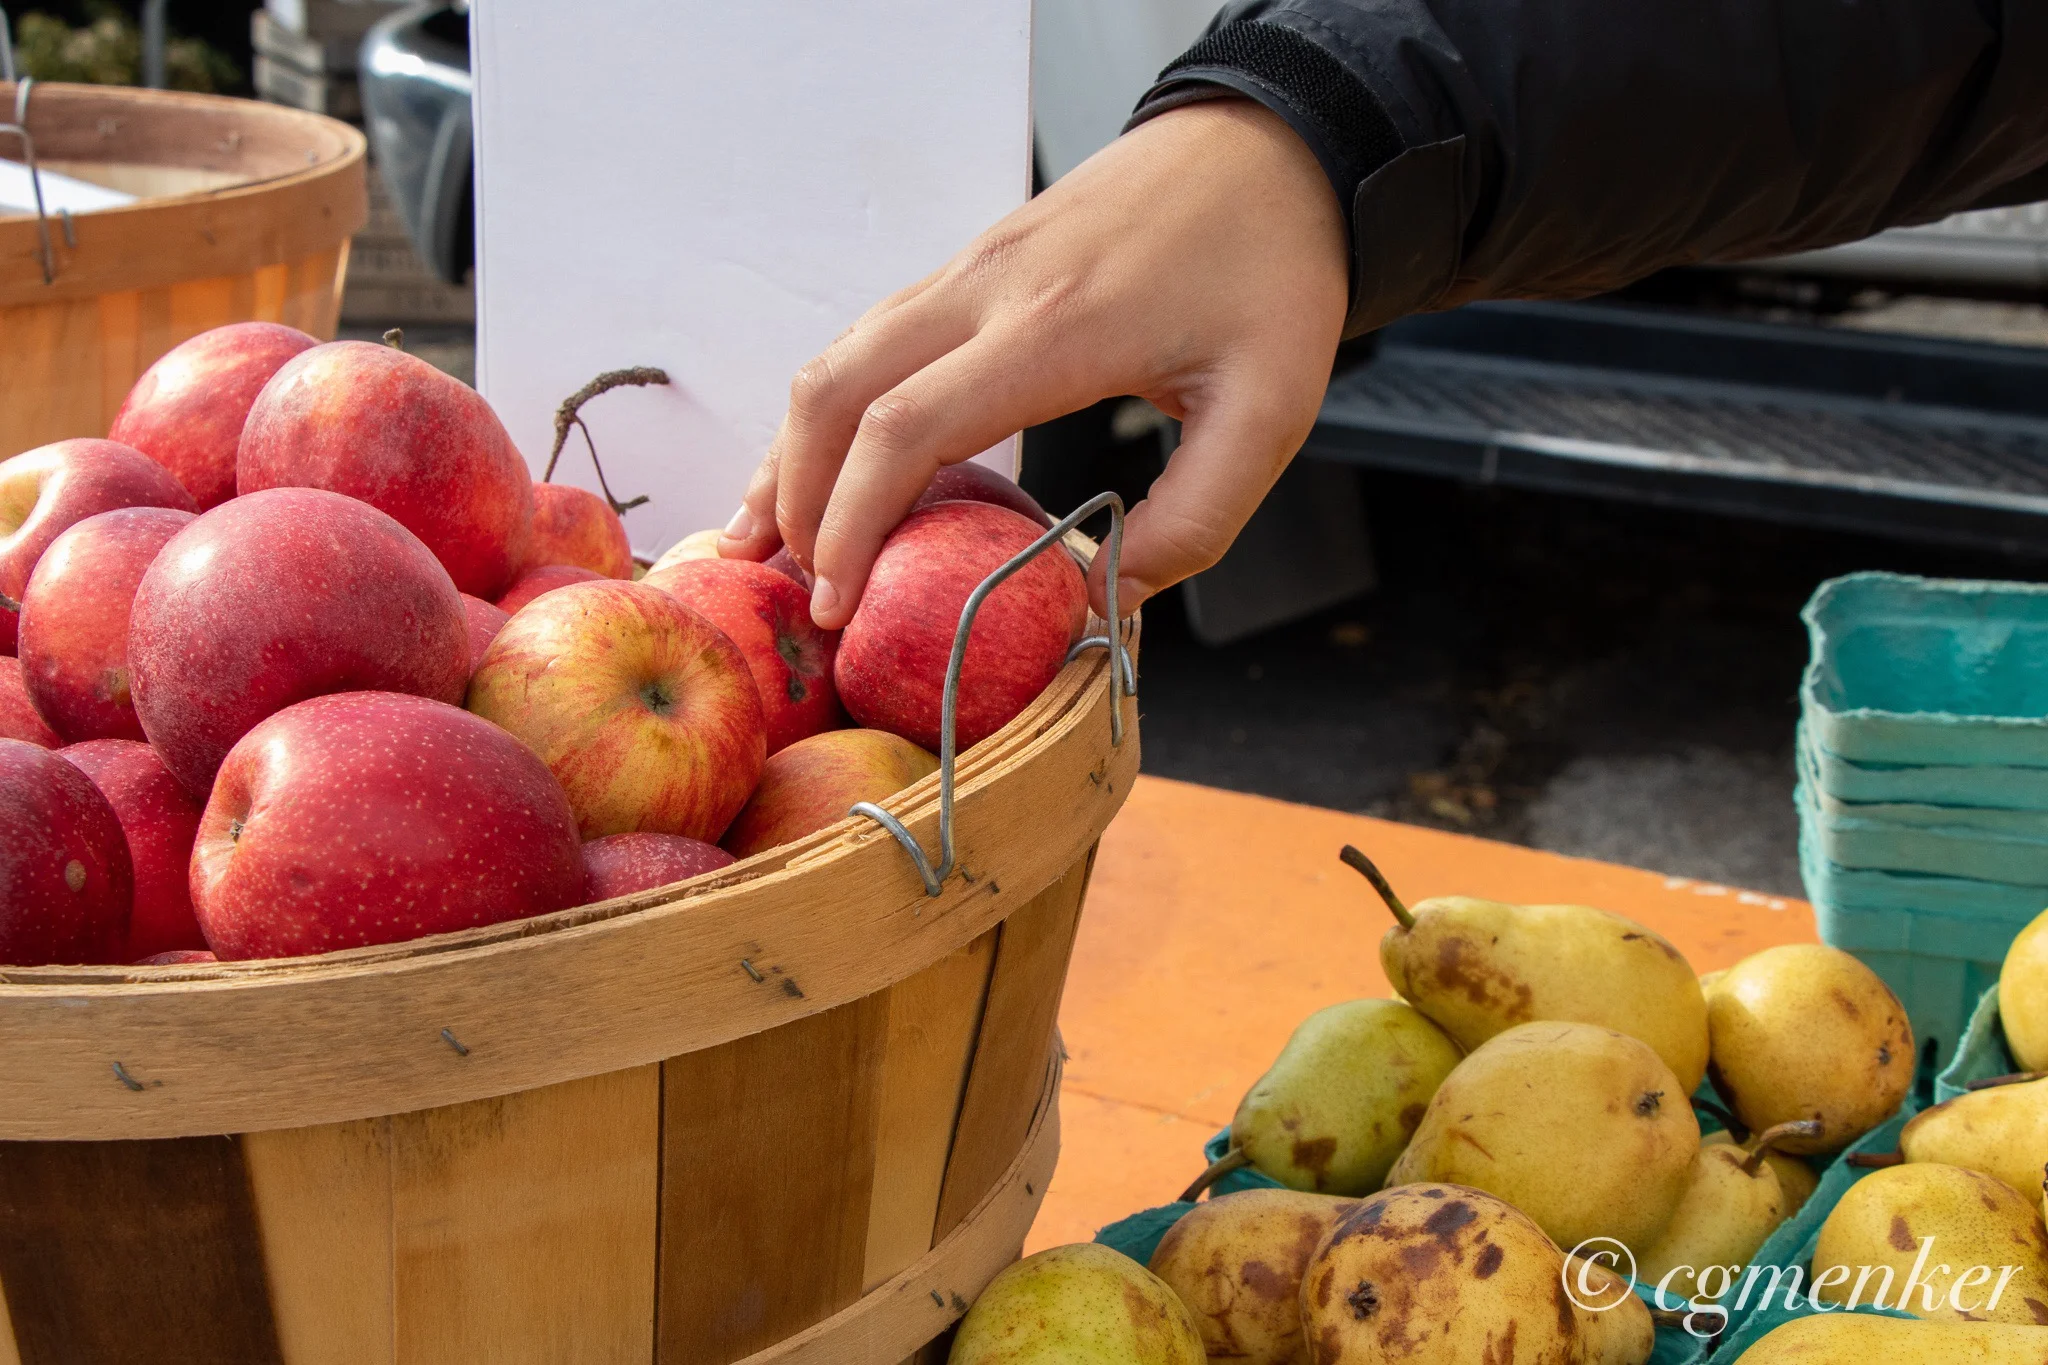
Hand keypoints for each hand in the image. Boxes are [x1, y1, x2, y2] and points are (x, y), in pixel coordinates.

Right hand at [720, 97, 1349, 627]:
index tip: (836, 602)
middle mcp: (985, 289)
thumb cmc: (1274, 275)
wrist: (1267, 147)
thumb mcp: (1273, 410)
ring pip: (837, 358)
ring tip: (773, 541)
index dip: (852, 524)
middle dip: (795, 498)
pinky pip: (870, 339)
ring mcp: (969, 267)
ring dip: (794, 452)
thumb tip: (1105, 598)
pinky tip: (829, 464)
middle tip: (790, 591)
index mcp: (1050, 329)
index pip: (904, 429)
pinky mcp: (973, 262)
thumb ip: (1196, 517)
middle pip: (836, 392)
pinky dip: (831, 410)